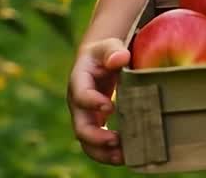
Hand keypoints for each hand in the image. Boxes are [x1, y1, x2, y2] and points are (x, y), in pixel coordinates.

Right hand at [67, 37, 131, 164]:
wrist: (100, 62)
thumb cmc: (106, 53)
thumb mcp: (109, 46)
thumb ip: (113, 51)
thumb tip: (120, 58)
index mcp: (79, 81)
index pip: (81, 95)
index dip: (93, 103)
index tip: (110, 107)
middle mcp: (78, 103)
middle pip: (80, 126)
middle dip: (96, 137)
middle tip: (116, 140)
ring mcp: (85, 117)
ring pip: (87, 142)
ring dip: (102, 152)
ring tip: (123, 157)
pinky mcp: (96, 125)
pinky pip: (97, 145)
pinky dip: (109, 153)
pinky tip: (127, 157)